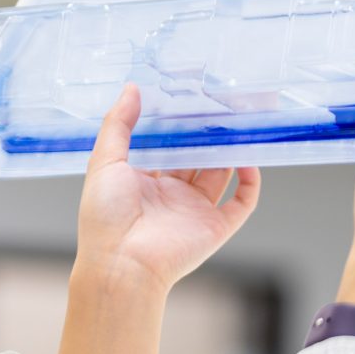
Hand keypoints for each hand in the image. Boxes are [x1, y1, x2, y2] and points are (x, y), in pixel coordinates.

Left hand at [73, 83, 260, 295]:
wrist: (121, 264)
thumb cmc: (105, 218)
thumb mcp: (104, 161)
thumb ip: (119, 124)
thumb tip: (132, 89)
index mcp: (143, 180)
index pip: (166, 146)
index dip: (178, 124)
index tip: (189, 97)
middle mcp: (171, 194)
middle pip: (196, 157)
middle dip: (208, 133)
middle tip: (220, 104)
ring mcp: (194, 210)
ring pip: (220, 173)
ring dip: (230, 151)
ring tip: (239, 123)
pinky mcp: (215, 226)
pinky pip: (241, 202)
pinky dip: (250, 182)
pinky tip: (248, 160)